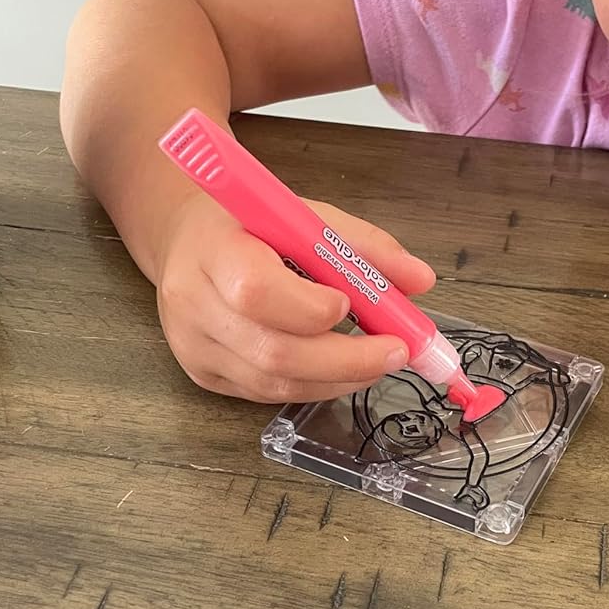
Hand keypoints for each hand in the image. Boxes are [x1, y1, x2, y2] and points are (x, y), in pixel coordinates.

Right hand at [157, 196, 435, 402]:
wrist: (187, 243)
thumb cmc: (250, 226)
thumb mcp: (303, 215)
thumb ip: (364, 246)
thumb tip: (421, 280)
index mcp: (213, 248)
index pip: (257, 290)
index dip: (310, 308)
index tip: (352, 305)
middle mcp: (193, 302)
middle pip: (273, 351)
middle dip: (346, 359)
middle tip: (396, 352)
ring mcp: (193, 346)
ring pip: (274, 382)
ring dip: (338, 378)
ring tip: (377, 361)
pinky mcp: (202, 374)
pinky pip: (266, 393)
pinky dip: (313, 385)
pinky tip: (340, 369)